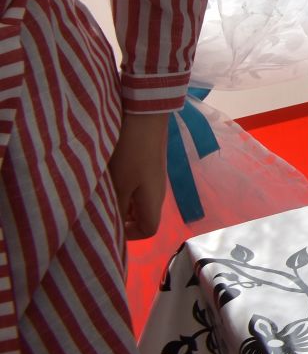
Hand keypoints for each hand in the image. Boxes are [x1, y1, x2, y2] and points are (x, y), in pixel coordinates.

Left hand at [108, 111, 172, 239]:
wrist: (145, 118)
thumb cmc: (131, 154)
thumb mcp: (119, 185)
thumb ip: (118, 209)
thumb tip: (115, 228)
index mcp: (153, 200)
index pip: (149, 230)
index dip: (130, 235)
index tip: (109, 226)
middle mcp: (158, 191)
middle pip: (144, 217)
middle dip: (124, 219)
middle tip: (102, 209)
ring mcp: (155, 177)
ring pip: (139, 201)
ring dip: (123, 203)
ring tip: (105, 192)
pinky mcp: (150, 165)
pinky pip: (139, 187)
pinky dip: (125, 189)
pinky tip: (112, 177)